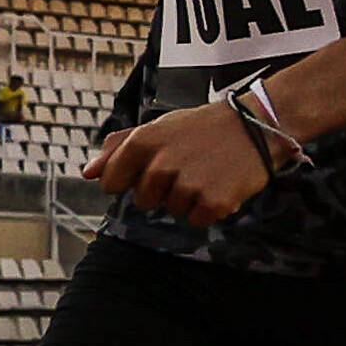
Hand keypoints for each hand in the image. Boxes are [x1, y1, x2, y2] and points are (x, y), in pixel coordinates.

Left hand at [85, 100, 276, 227]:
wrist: (256, 125)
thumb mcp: (158, 127)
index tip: (153, 168)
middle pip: (144, 201)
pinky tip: (220, 185)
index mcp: (143, 142)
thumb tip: (88, 173)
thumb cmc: (203, 127)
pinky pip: (197, 220)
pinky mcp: (213, 202)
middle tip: (188, 167)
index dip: (131, 179)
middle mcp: (161, 164)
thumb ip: (118, 147)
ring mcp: (187, 185)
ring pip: (172, 211)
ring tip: (207, 173)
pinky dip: (209, 209)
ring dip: (188, 199)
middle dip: (163, 190)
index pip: (113, 182)